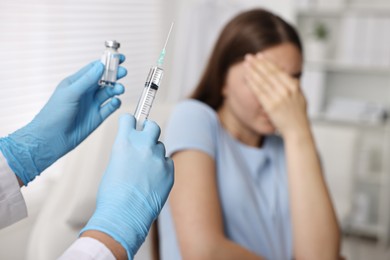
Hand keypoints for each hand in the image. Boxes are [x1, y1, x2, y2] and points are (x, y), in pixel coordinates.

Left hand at [0, 57, 126, 184]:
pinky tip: (115, 101)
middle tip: (123, 71)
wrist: (50, 139)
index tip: (119, 57)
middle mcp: (86, 92)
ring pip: (109, 92)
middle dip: (115, 75)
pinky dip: (115, 103)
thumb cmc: (54, 113)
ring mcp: (92, 105)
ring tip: (120, 89)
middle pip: (105, 79)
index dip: (107, 62)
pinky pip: (110, 107)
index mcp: (77, 82)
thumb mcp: (71, 93)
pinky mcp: (97, 117)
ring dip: (116, 89)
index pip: (95, 68)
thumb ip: (87, 79)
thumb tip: (101, 65)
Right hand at [80, 114, 173, 258]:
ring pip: (160, 146)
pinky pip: (167, 162)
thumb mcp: (113, 166)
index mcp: (124, 142)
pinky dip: (161, 167)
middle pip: (152, 126)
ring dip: (154, 153)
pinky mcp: (169, 170)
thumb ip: (125, 152)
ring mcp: (158, 158)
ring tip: (145, 170)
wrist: (124, 215)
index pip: (129, 119)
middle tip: (145, 140)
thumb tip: (132, 150)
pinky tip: (153, 179)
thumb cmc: (113, 195)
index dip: (129, 122)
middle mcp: (143, 145)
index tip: (131, 123)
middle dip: (148, 130)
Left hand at [244, 53, 308, 137]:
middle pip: (269, 74)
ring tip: (246, 64)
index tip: (260, 56)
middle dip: (258, 64)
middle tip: (249, 56)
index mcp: (294, 86)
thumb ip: (292, 84)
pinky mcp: (271, 107)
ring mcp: (279, 98)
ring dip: (253, 71)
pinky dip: (252, 83)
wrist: (298, 131)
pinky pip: (259, 92)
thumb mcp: (299, 96)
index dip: (267, 63)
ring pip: (263, 81)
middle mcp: (287, 90)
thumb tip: (284, 72)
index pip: (278, 71)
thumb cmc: (297, 116)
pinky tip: (247, 77)